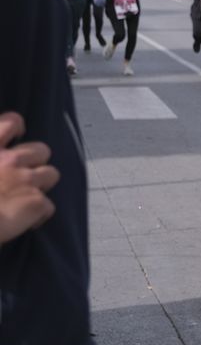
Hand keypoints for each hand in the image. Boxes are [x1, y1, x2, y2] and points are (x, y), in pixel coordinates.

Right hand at [0, 113, 58, 243]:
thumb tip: (1, 160)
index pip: (12, 122)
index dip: (17, 128)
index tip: (15, 138)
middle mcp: (10, 159)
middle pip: (41, 150)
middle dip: (35, 162)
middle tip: (22, 176)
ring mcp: (26, 179)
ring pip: (51, 174)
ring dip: (42, 184)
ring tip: (27, 196)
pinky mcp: (36, 202)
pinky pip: (48, 205)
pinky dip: (40, 214)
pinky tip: (28, 222)